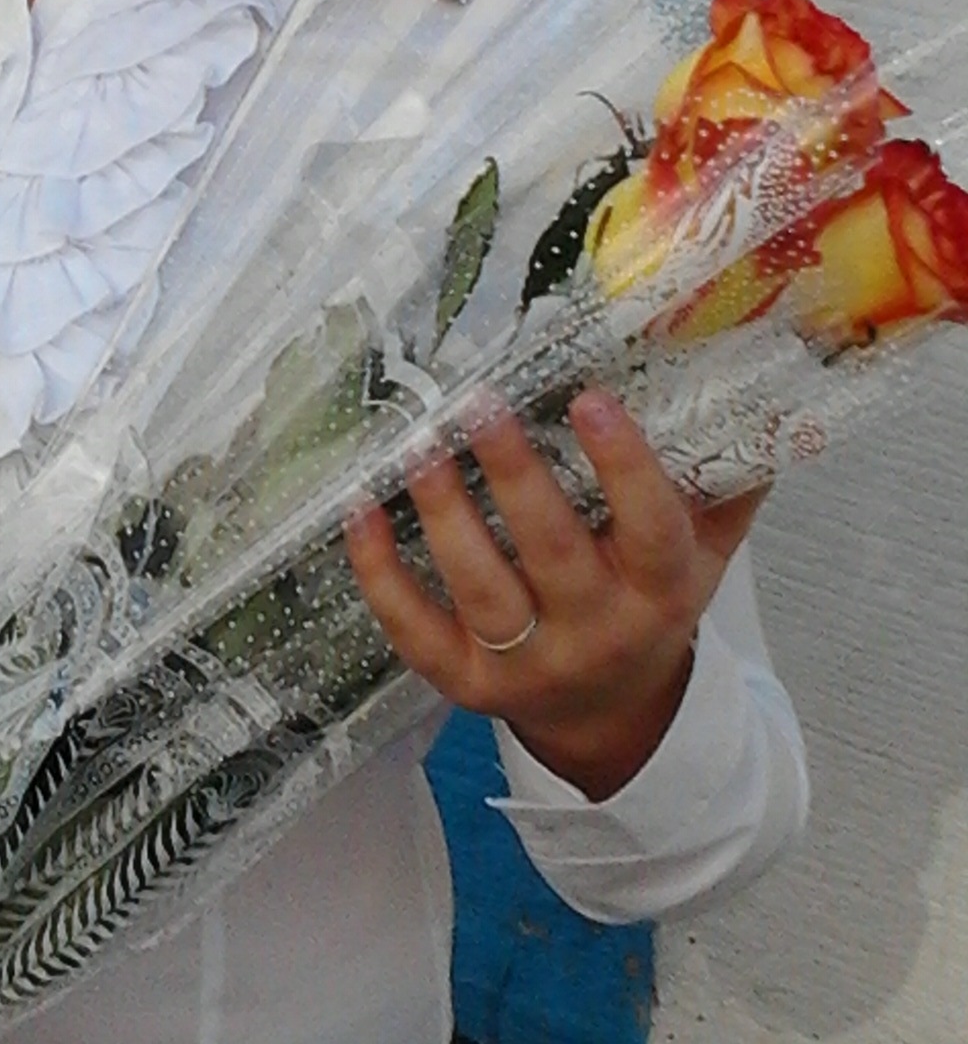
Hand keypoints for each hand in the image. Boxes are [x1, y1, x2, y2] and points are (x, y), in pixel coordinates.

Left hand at [344, 388, 763, 800]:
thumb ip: (725, 479)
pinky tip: (359, 513)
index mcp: (661, 591)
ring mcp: (527, 663)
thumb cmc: (652, 603)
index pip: (651, 528)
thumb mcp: (705, 552)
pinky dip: (381, 574)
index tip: (591, 399)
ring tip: (417, 448)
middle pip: (554, 554)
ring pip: (482, 591)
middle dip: (515, 476)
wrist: (614, 718)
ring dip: (444, 515)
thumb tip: (745, 384)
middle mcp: (597, 631)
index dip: (624, 466)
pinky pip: (416, 630)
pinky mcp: (465, 683)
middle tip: (478, 404)